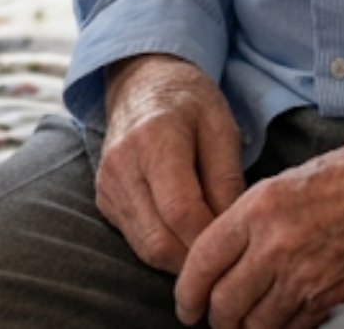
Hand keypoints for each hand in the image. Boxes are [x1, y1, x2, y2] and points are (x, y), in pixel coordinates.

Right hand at [97, 55, 246, 272]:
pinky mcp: (104, 198)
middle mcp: (122, 165)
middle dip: (197, 261)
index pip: (182, 212)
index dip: (211, 240)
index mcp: (154, 139)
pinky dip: (164, 248)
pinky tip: (187, 238)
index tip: (239, 248)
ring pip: (146, 248)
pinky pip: (136, 239)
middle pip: (160, 241)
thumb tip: (233, 233)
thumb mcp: (221, 127)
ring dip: (181, 261)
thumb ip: (227, 180)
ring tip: (212, 254)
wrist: (141, 81)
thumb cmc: (189, 101)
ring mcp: (108, 184)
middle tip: (229, 261)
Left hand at [174, 140, 343, 328]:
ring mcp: (306, 276)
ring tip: (244, 324)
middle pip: (224, 303)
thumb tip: (222, 254)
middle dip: (214, 317)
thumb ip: (250, 218)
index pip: (203, 261)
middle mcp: (277, 245)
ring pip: (255, 325)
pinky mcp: (332, 298)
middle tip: (212, 318)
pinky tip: (278, 323)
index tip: (186, 304)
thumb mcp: (285, 181)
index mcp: (259, 209)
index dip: (187, 291)